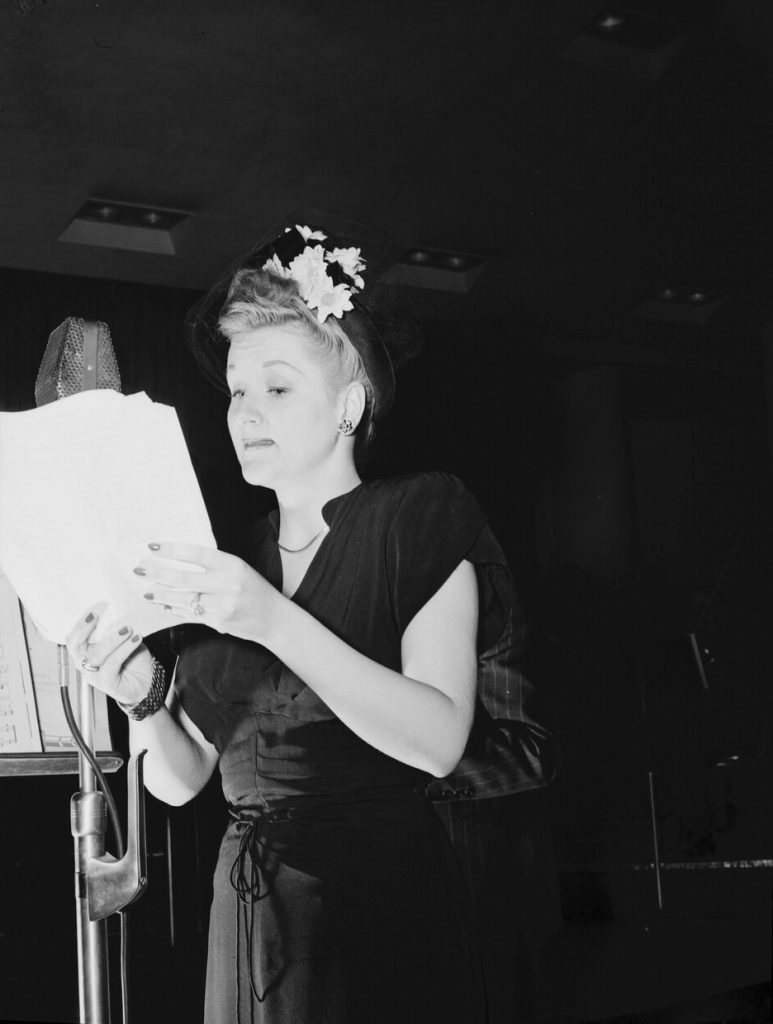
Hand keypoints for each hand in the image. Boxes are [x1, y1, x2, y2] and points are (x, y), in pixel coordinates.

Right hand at [66, 603, 154, 706]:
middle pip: (74, 645)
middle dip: (84, 628)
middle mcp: (85, 663)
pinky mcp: (106, 683)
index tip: (95, 608)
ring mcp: (94, 675)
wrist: (147, 683)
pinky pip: (112, 664)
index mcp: (85, 651)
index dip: (80, 622)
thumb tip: (116, 611)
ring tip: (128, 629)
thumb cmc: (133, 659)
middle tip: (98, 615)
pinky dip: (124, 649)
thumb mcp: (124, 640)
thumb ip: (115, 628)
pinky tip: (136, 640)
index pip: (73, 636)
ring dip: (112, 639)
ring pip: (95, 655)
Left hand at [133, 542, 279, 643]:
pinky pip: (189, 614)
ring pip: (183, 598)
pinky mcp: (218, 621)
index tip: (152, 546)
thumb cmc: (254, 590)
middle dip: (158, 573)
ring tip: (146, 591)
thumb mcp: (239, 569)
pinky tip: (162, 605)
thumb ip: (214, 565)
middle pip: (184, 578)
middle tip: (140, 568)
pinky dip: (174, 609)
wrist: (273, 618)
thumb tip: (180, 560)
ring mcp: (222, 605)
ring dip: (161, 594)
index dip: (172, 550)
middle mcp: (227, 584)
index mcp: (232, 565)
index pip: (196, 554)